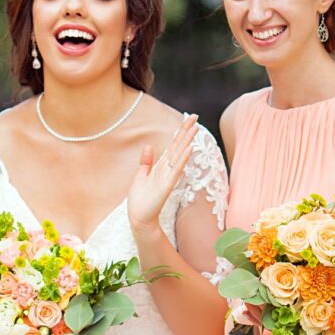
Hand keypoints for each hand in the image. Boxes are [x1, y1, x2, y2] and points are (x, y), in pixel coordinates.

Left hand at [127, 114, 198, 239]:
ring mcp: (168, 177)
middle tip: (196, 117)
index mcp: (161, 166)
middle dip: (186, 132)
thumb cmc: (141, 199)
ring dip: (187, 142)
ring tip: (195, 128)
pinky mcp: (166, 186)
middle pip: (178, 146)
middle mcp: (167, 169)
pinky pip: (176, 170)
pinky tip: (189, 149)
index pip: (173, 145)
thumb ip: (146, 162)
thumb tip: (149, 146)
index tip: (189, 118)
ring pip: (179, 155)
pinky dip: (182, 159)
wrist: (139, 217)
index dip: (180, 131)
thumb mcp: (141, 176)